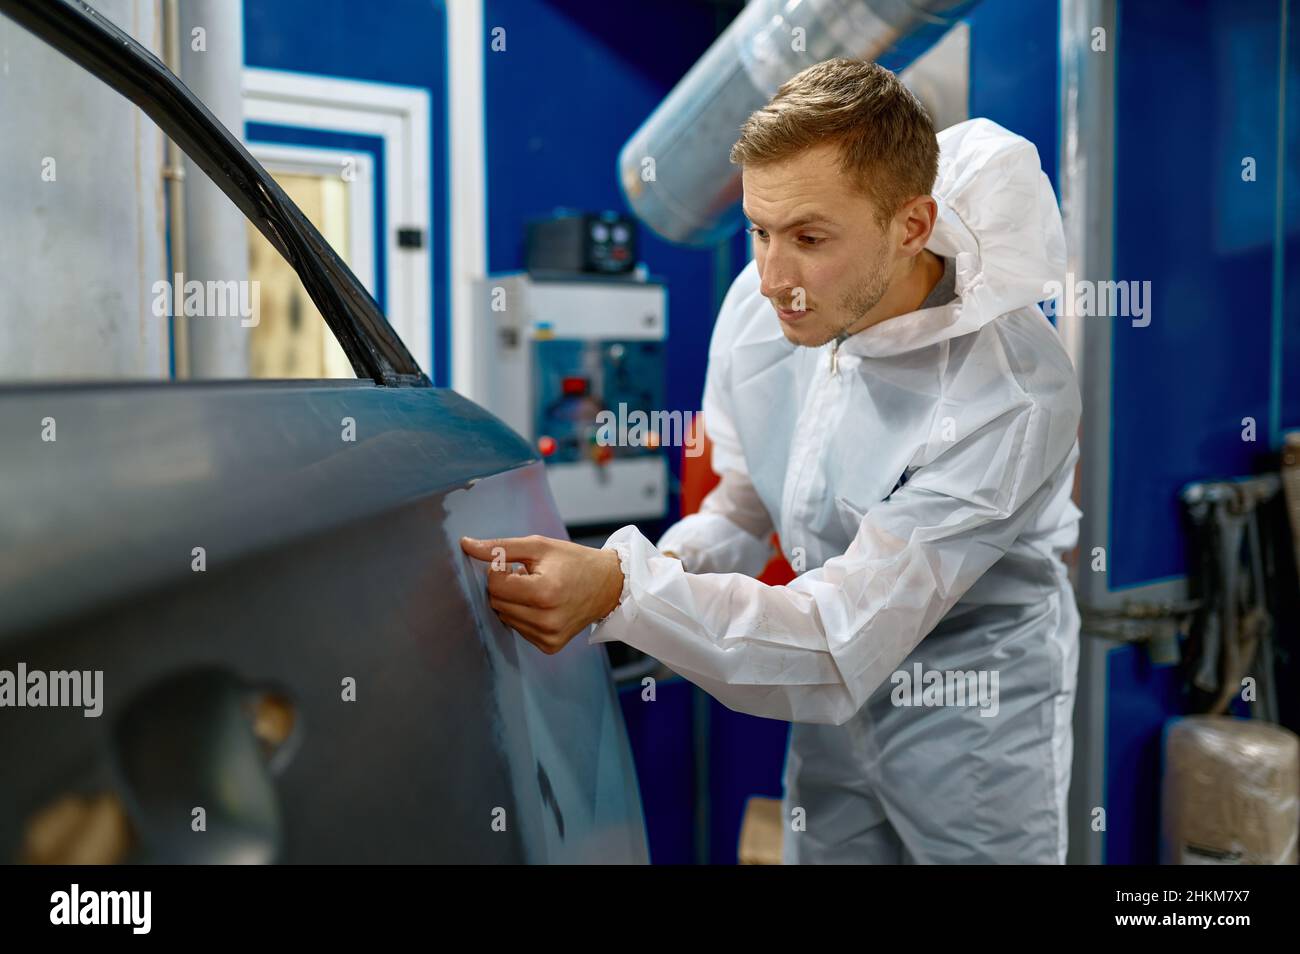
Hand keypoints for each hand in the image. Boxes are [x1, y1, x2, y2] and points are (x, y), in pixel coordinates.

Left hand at [459, 534, 624, 654]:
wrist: (607, 585)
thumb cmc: (573, 561)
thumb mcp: (538, 546)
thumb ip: (500, 547)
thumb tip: (464, 544)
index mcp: (545, 593)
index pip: (494, 585)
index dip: (499, 570)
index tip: (516, 564)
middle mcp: (546, 620)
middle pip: (496, 602)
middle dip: (504, 586)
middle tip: (528, 576)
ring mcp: (548, 637)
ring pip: (504, 617)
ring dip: (513, 601)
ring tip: (537, 590)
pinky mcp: (549, 646)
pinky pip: (518, 628)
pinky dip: (523, 615)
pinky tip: (542, 605)